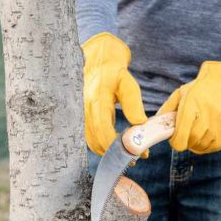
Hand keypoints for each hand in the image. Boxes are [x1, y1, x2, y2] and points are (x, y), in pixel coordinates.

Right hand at [81, 32, 147, 154]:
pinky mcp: (82, 119)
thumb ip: (133, 103)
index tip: (135, 153)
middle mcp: (84, 110)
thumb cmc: (114, 72)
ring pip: (92, 142)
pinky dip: (103, 145)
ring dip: (109, 152)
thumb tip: (139, 123)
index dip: (118, 146)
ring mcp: (81, 115)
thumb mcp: (127, 82)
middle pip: (96, 141)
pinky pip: (90, 138)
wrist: (97, 62)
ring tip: (129, 153)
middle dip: (116, 153)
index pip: (103, 130)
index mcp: (96, 100)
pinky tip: (117, 146)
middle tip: (135, 158)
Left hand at [157, 61, 220, 153]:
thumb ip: (166, 110)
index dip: (175, 141)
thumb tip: (153, 125)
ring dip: (196, 143)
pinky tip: (207, 133)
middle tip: (185, 133)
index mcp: (191, 107)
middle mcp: (207, 117)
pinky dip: (207, 144)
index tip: (174, 137)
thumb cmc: (199, 91)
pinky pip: (213, 147)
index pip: (180, 137)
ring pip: (201, 146)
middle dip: (185, 141)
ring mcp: (219, 126)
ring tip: (197, 130)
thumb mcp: (180, 94)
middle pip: (191, 143)